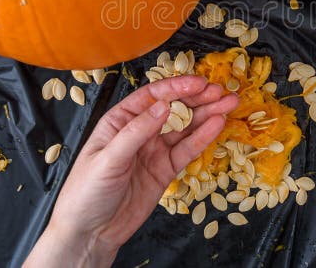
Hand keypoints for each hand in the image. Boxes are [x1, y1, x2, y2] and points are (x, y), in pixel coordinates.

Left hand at [25, 75, 237, 267]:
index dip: (177, 88)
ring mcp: (155, 150)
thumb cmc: (86, 191)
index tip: (199, 83)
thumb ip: (137, 132)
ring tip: (229, 103)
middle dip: (198, 98)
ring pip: (185, 127)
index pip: (152, 97)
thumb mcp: (108, 158)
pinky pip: (187, 150)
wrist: (90, 232)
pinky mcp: (165, 170)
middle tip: (221, 92)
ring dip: (207, 114)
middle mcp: (140, 131)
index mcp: (120, 120)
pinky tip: (217, 124)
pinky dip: (203, 137)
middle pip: (174, 108)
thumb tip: (164, 106)